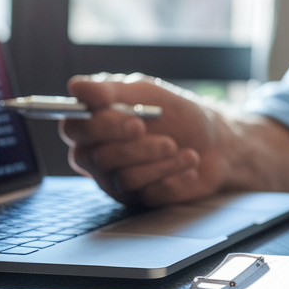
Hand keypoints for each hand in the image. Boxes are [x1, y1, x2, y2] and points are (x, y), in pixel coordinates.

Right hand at [60, 73, 226, 206]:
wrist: (215, 142)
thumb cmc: (175, 114)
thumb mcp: (145, 93)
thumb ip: (110, 90)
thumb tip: (76, 87)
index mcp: (93, 127)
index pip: (74, 129)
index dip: (101, 128)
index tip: (137, 123)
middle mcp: (99, 156)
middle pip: (97, 158)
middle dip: (136, 149)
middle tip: (167, 140)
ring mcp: (117, 181)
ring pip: (126, 178)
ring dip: (161, 162)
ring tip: (182, 150)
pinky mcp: (140, 200)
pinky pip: (150, 194)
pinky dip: (175, 176)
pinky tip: (189, 164)